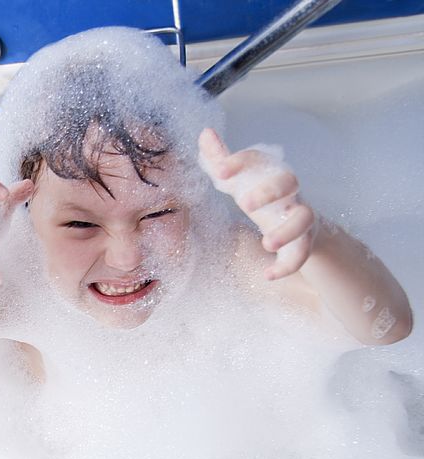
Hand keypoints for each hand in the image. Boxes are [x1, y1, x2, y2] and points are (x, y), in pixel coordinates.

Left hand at [198, 128, 318, 280]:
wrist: (293, 221)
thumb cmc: (260, 194)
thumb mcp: (237, 179)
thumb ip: (219, 158)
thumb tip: (205, 132)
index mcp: (268, 172)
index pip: (258, 159)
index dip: (240, 161)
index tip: (220, 171)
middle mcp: (288, 191)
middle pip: (290, 180)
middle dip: (269, 191)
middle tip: (245, 204)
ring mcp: (299, 215)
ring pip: (304, 217)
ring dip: (286, 231)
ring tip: (266, 243)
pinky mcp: (304, 241)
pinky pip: (302, 253)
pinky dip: (288, 265)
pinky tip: (269, 276)